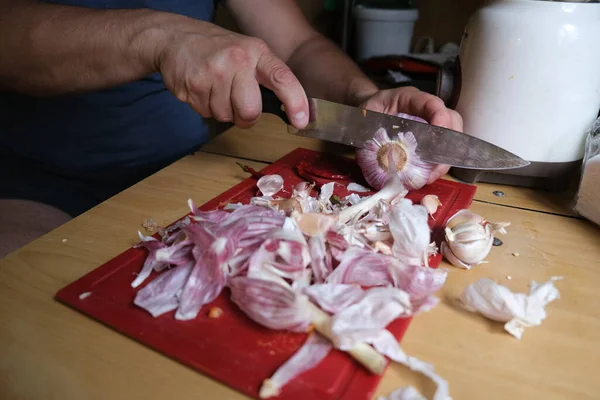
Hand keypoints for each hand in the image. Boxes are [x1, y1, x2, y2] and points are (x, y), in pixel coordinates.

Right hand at [157, 23, 308, 128]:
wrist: (175, 38)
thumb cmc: (217, 49)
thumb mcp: (247, 52)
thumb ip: (267, 76)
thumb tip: (291, 108)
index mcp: (256, 52)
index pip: (282, 78)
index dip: (295, 102)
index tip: (301, 121)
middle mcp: (237, 61)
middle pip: (251, 111)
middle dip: (245, 117)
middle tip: (238, 104)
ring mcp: (214, 73)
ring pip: (227, 116)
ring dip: (223, 110)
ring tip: (215, 88)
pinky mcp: (194, 85)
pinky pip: (207, 113)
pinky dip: (206, 106)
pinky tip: (202, 88)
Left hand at [358, 86, 462, 183]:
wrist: (368, 111)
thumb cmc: (368, 110)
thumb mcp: (365, 113)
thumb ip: (370, 127)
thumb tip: (374, 150)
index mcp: (410, 98)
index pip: (432, 103)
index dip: (440, 118)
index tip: (439, 134)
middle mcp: (425, 110)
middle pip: (452, 120)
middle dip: (449, 144)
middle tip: (437, 164)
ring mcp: (430, 124)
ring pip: (451, 137)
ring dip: (444, 159)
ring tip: (431, 176)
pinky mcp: (429, 139)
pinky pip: (441, 150)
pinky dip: (437, 165)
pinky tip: (427, 176)